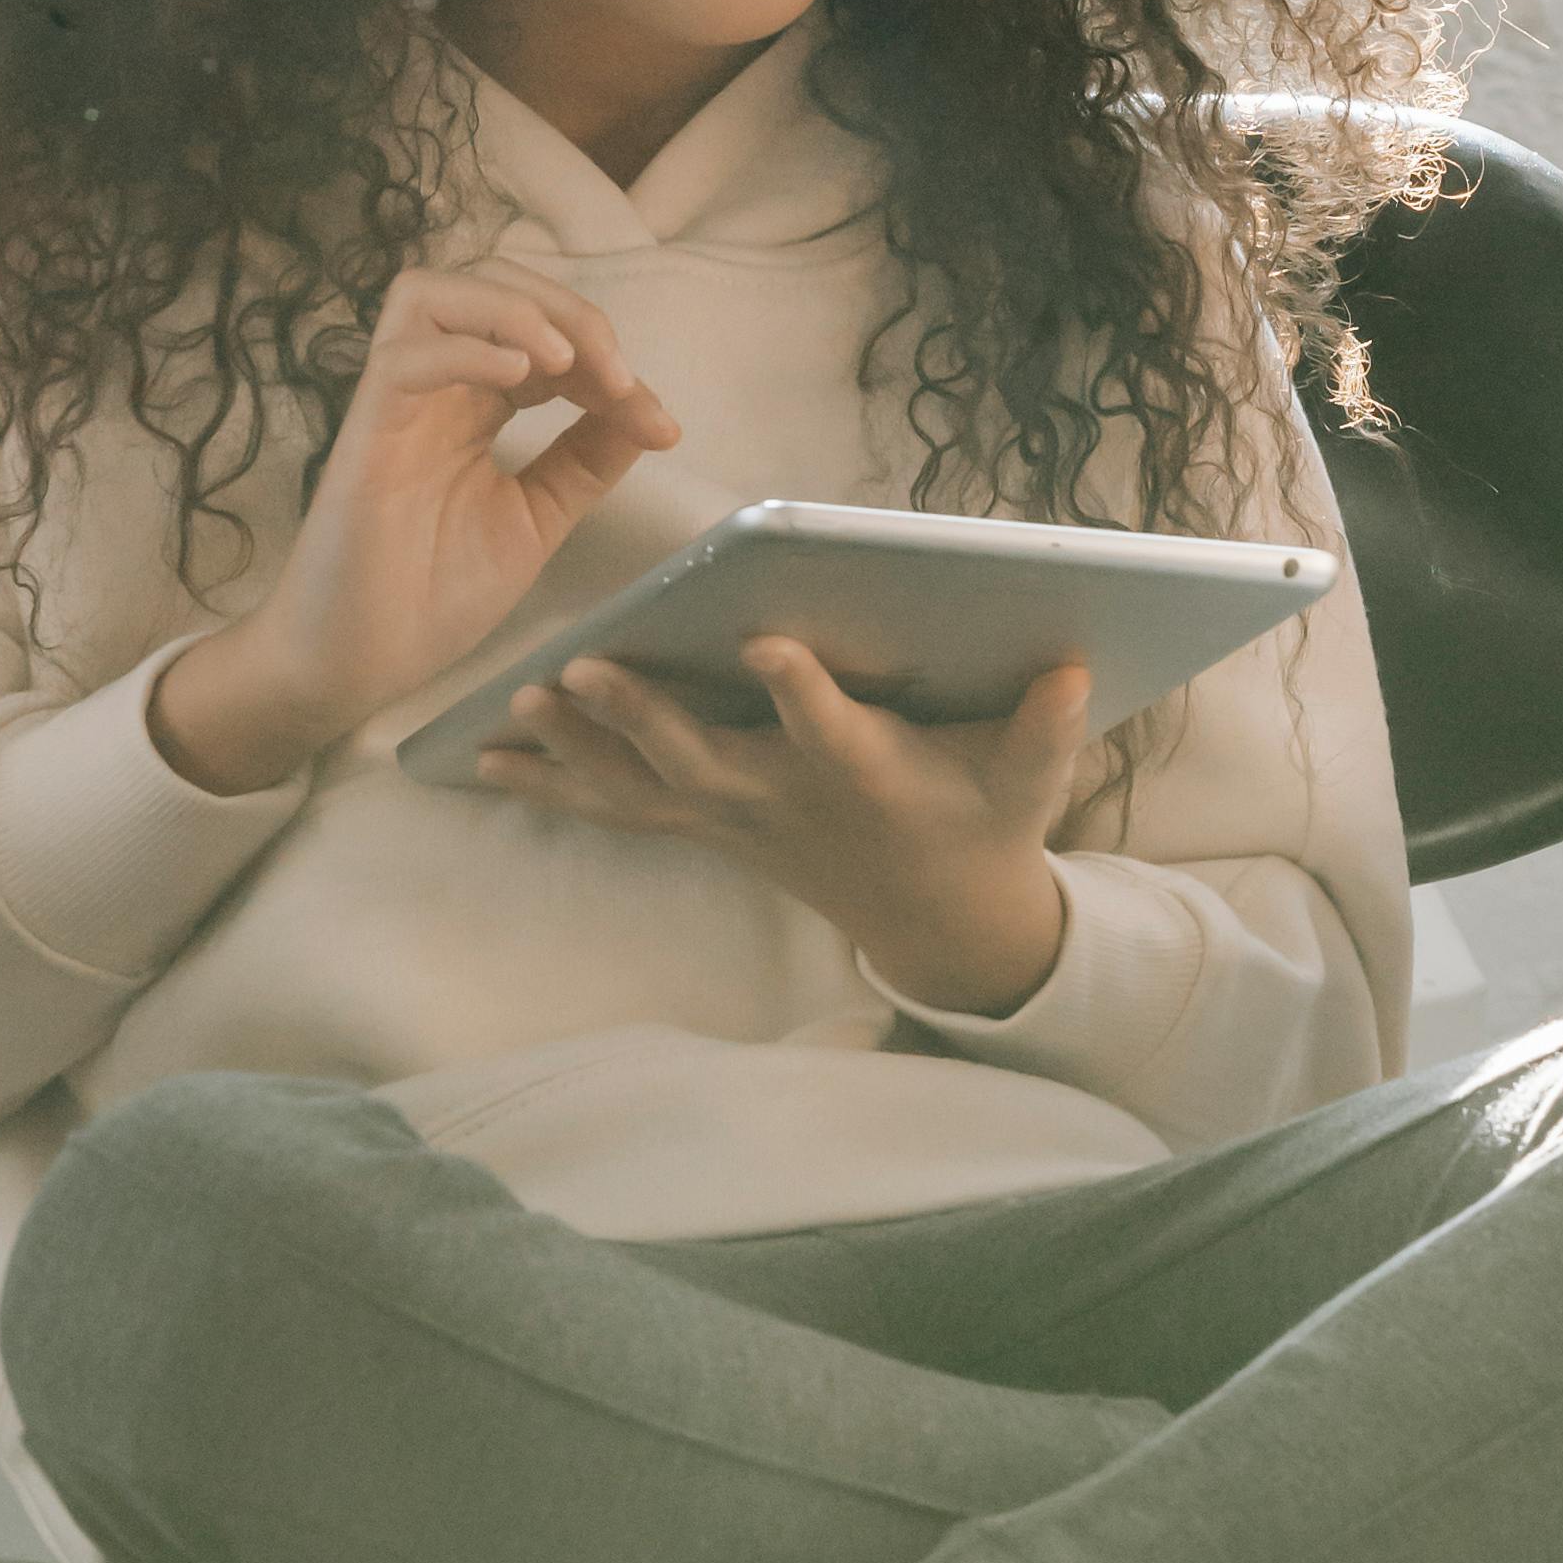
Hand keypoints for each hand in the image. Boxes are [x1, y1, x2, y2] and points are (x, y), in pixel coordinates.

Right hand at [148, 262, 679, 797]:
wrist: (361, 664)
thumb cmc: (434, 593)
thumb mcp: (536, 518)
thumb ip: (585, 461)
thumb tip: (653, 414)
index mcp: (476, 402)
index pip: (542, 331)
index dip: (604, 354)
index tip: (655, 420)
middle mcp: (435, 387)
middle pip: (492, 282)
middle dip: (570, 311)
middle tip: (617, 379)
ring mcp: (394, 402)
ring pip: (432, 292)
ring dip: (514, 309)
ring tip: (566, 363)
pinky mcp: (364, 431)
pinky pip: (404, 356)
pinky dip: (467, 347)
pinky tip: (520, 378)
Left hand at [472, 635, 1088, 1020]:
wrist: (939, 920)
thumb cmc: (986, 824)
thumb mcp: (1031, 780)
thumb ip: (1048, 728)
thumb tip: (1074, 669)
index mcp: (866, 776)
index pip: (830, 730)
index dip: (800, 692)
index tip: (767, 642)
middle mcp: (785, 800)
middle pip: (700, 760)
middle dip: (640, 717)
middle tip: (582, 669)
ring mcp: (736, 819)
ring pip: (641, 785)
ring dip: (574, 750)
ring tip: (513, 708)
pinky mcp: (707, 824)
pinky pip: (619, 804)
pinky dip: (555, 782)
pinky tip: (487, 758)